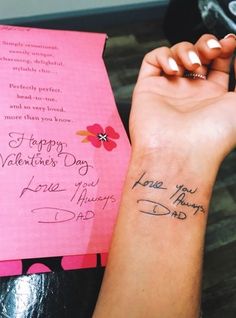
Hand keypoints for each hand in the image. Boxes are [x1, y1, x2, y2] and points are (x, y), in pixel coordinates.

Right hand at [130, 34, 235, 167]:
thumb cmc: (213, 135)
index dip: (224, 48)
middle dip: (205, 44)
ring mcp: (168, 90)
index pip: (218, 63)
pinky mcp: (148, 88)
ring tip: (192, 65)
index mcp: (213, 97)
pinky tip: (174, 69)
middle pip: (197, 55)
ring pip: (175, 54)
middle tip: (211, 50)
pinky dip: (163, 56)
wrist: (181, 153)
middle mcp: (190, 93)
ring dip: (186, 50)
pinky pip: (152, 60)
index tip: (229, 43)